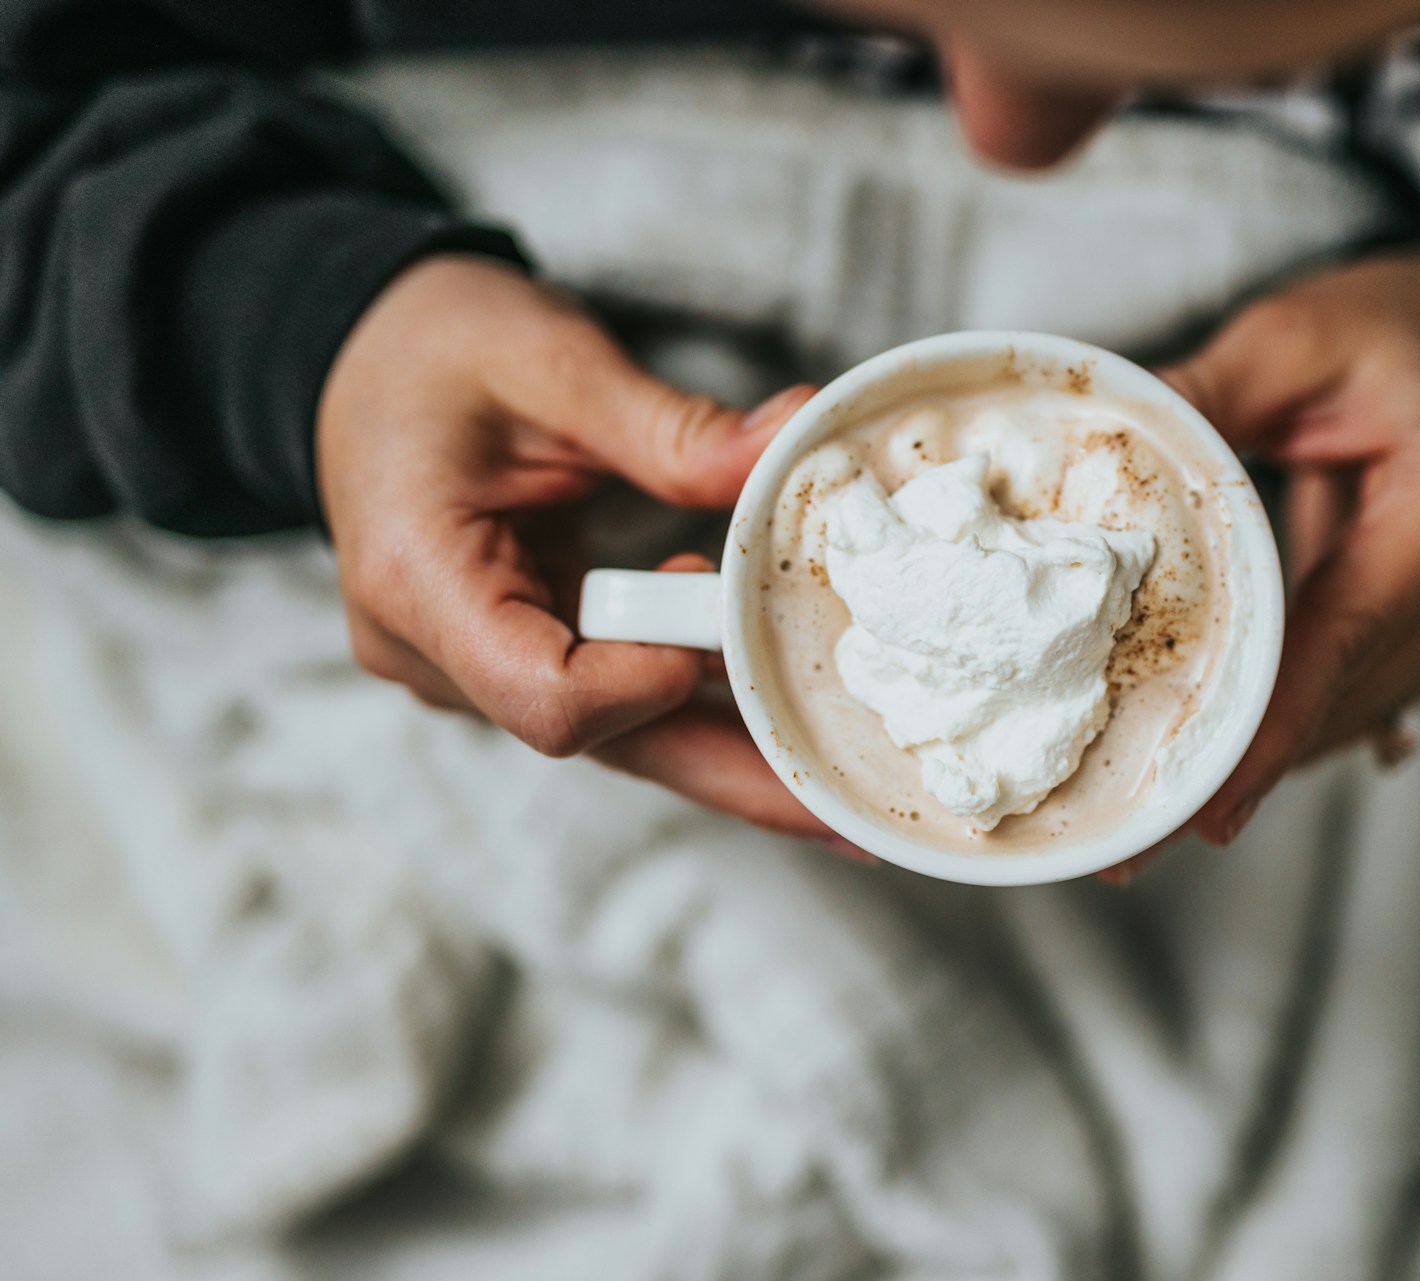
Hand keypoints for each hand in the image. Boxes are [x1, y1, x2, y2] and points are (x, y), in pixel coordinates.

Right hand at [317, 255, 837, 841]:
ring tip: (849, 780)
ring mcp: (474, 668)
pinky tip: (791, 717)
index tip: (730, 623)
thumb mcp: (549, 360)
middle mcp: (436, 654)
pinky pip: (621, 701)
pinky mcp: (519, 654)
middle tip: (850, 806)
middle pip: (603, 744)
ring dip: (733, 752)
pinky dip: (703, 703)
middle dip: (734, 775)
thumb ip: (667, 425)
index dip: (650, 681)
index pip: (544, 696)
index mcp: (419, 584)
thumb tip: (791, 444)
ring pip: (623, 737)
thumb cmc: (431, 348)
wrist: (361, 357)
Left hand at [1164, 251, 1419, 845]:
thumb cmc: (1400, 333)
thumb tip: (1094, 447)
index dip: (1271, 724)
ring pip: (1345, 717)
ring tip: (1145, 826)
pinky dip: (1278, 729)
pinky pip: (1350, 701)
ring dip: (1253, 765)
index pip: (1349, 634)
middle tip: (1129, 847)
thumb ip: (1205, 394)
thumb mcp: (1296, 335)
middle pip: (1342, 698)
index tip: (1205, 802)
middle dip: (1236, 769)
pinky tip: (1205, 769)